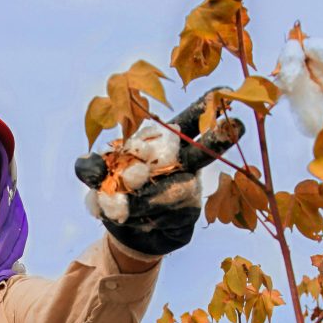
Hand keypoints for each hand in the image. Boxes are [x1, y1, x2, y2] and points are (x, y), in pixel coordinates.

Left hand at [75, 90, 244, 256]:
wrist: (128, 233)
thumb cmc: (118, 193)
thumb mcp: (100, 177)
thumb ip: (93, 167)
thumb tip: (86, 164)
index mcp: (167, 144)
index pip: (188, 121)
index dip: (205, 106)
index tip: (223, 89)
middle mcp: (186, 164)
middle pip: (204, 151)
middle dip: (218, 138)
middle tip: (236, 124)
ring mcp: (190, 191)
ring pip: (172, 190)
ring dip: (140, 199)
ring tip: (118, 206)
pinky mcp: (188, 217)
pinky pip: (165, 215)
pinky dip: (140, 217)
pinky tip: (132, 219)